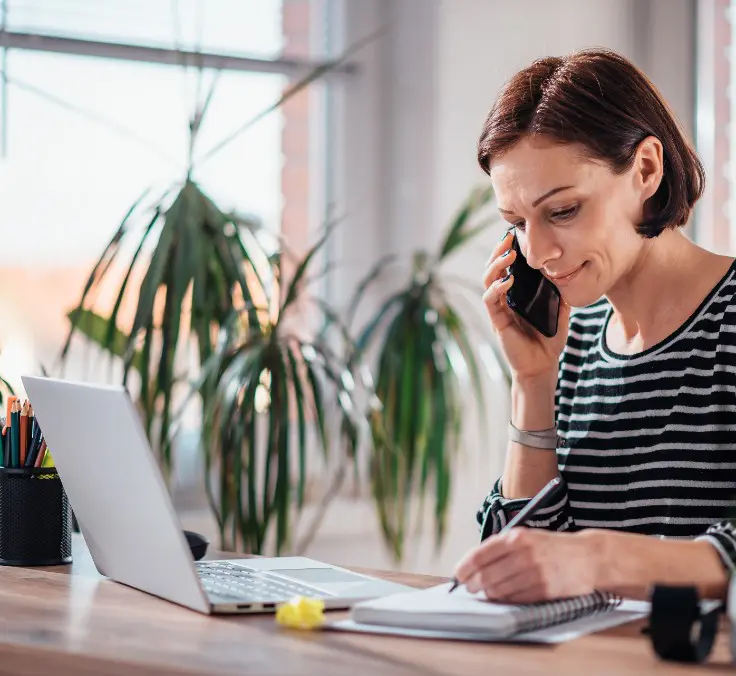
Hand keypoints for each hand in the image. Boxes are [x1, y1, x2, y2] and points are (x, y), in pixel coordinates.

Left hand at [453, 529, 599, 602]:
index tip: (458, 575)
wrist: (589, 557)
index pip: (481, 554)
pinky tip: (504, 597)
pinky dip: (506, 600)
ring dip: (489, 593)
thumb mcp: (527, 537)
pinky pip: (515, 599)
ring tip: (487, 592)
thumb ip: (503, 547)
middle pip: (487, 574)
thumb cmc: (553, 548)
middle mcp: (525, 553)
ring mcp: (535, 572)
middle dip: (474, 584)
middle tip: (470, 587)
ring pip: (499, 589)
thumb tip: (474, 564)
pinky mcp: (545, 590)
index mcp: (517, 537)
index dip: (466, 567)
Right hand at [483, 232, 570, 379]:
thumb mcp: (559, 311)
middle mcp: (504, 299)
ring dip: (496, 266)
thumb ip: (559, 293)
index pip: (506, 268)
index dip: (507, 251)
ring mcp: (499, 309)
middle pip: (492, 270)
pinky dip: (497, 288)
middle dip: (498, 252)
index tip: (515, 236)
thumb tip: (566, 272)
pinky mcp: (498, 321)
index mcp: (516, 295)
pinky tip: (508, 280)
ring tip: (508, 255)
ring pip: (488, 281)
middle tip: (508, 238)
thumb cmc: (549, 340)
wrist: (543, 365)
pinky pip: (491, 300)